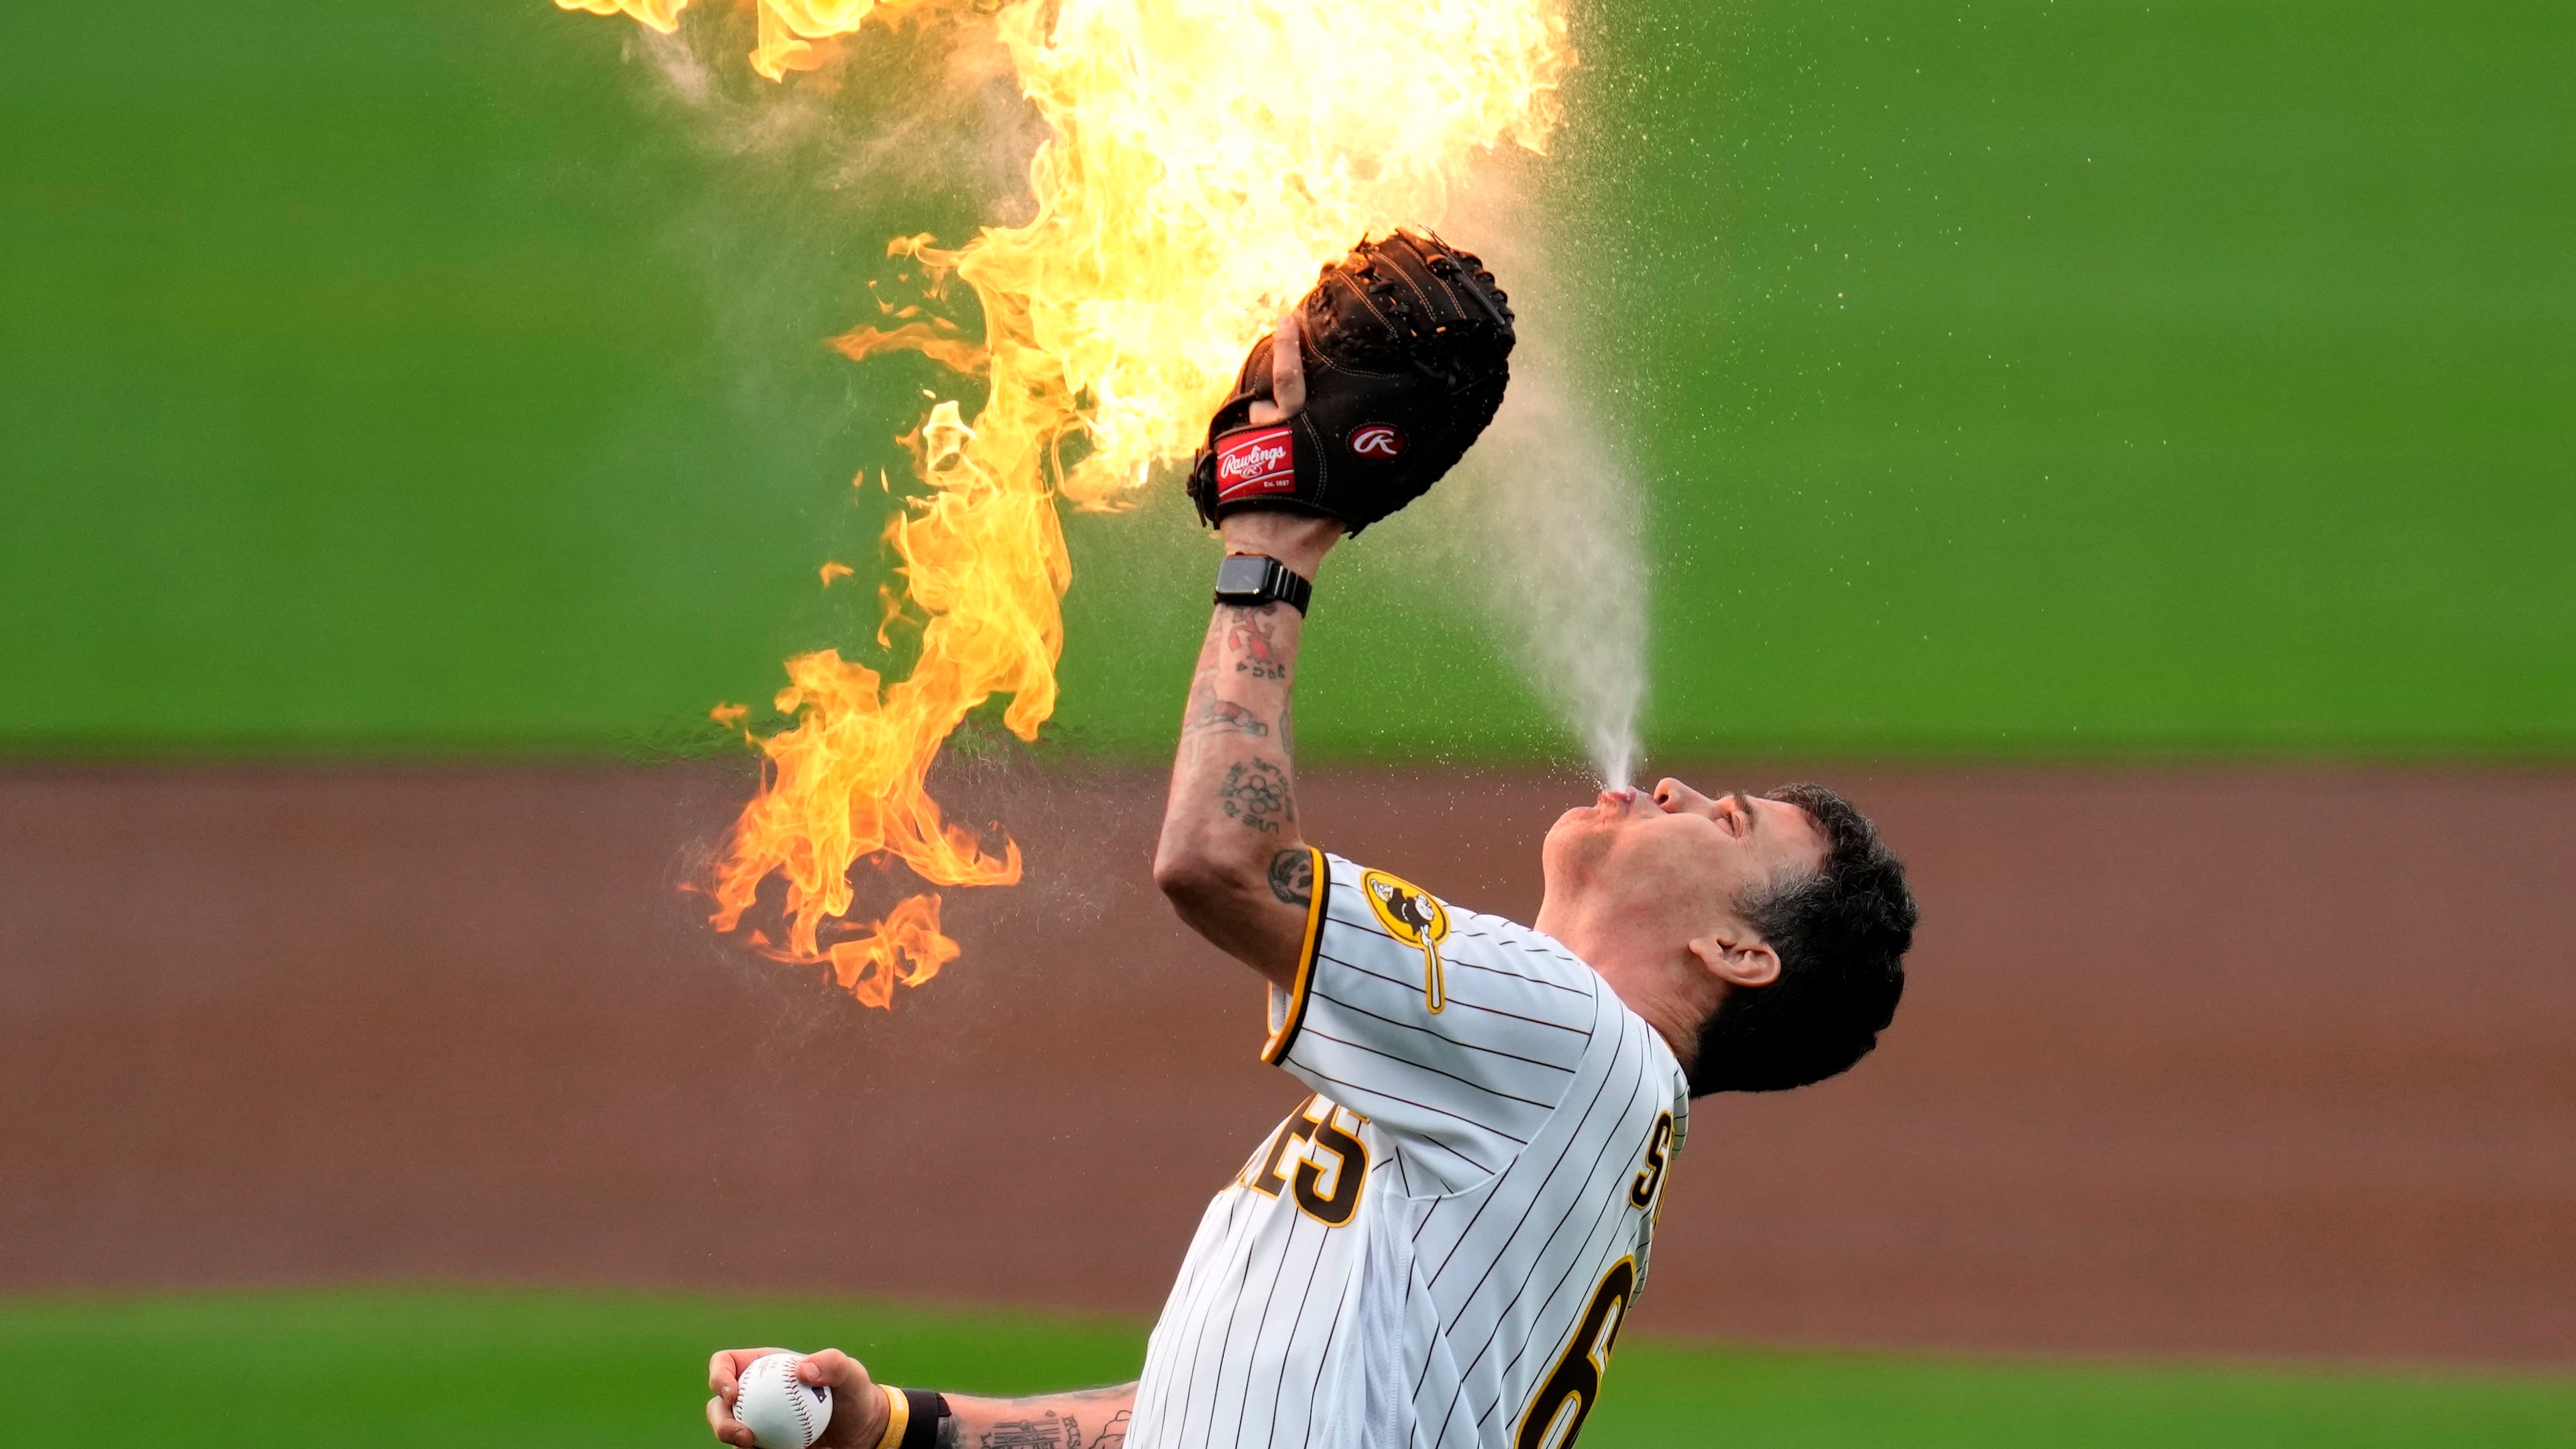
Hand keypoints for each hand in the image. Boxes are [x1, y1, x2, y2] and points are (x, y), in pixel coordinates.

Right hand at [708, 1347, 887, 1448]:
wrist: (862, 1431)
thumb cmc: (854, 1394)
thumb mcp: (851, 1374)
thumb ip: (832, 1363)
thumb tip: (801, 1371)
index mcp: (765, 1367)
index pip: (726, 1363)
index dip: (719, 1375)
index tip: (733, 1393)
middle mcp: (755, 1393)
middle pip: (718, 1403)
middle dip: (719, 1418)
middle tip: (741, 1433)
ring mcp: (757, 1420)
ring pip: (727, 1428)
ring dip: (729, 1437)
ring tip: (750, 1444)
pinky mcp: (765, 1444)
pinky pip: (748, 1448)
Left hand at [1220, 311, 1344, 574]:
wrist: (1271, 551)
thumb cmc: (1312, 523)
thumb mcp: (1343, 487)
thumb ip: (1350, 458)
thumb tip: (1383, 443)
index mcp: (1298, 429)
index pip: (1291, 378)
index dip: (1289, 345)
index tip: (1285, 318)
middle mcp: (1267, 429)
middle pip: (1266, 394)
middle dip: (1275, 387)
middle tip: (1284, 363)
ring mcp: (1244, 443)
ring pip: (1254, 418)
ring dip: (1264, 425)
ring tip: (1275, 449)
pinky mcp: (1227, 459)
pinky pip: (1239, 439)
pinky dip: (1248, 445)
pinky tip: (1256, 463)